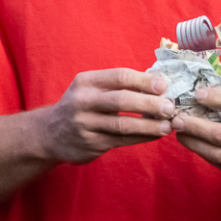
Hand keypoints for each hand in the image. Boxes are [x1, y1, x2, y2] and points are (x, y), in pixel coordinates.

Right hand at [37, 69, 174, 164]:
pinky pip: (121, 140)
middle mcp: (83, 101)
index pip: (120, 77)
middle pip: (122, 100)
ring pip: (123, 124)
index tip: (164, 86)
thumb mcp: (92, 88)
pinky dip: (142, 137)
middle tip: (171, 107)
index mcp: (87, 82)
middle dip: (150, 104)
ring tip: (168, 126)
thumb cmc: (83, 105)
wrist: (49, 134)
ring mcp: (85, 124)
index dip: (144, 81)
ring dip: (149, 125)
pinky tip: (156, 135)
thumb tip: (160, 82)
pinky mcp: (90, 143)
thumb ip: (120, 85)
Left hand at [172, 86, 220, 171]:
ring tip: (179, 130)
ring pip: (216, 152)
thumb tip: (210, 91)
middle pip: (220, 134)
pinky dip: (203, 152)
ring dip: (194, 141)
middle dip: (196, 126)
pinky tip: (192, 142)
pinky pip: (219, 163)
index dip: (218, 98)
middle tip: (178, 118)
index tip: (198, 94)